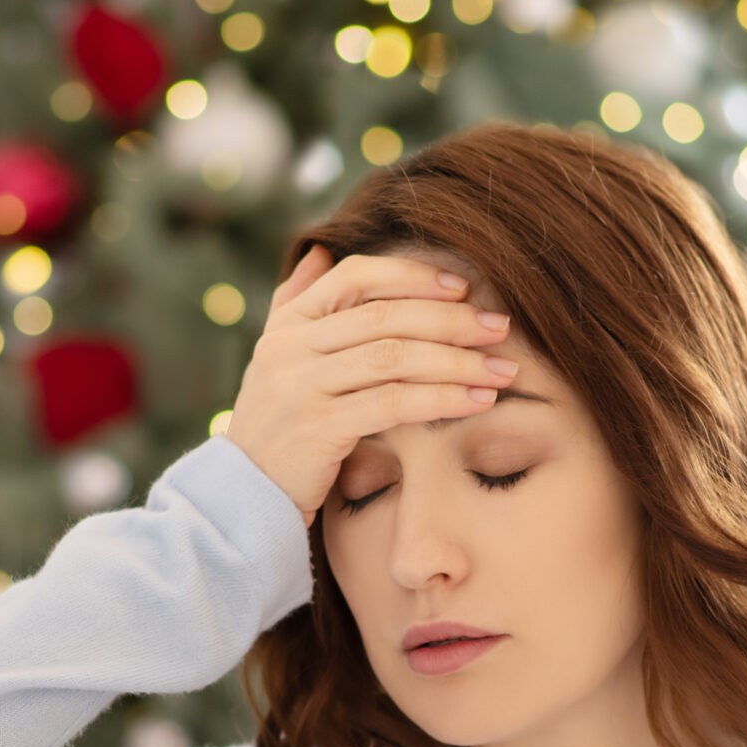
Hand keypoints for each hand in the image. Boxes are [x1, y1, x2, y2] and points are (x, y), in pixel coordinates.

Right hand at [223, 245, 520, 525]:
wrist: (245, 495)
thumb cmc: (276, 426)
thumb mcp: (278, 358)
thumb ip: (296, 302)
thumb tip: (320, 251)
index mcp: (287, 323)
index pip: (356, 277)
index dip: (413, 276)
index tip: (462, 287)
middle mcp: (291, 347)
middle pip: (385, 317)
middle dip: (450, 319)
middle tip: (499, 327)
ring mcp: (302, 386)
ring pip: (394, 358)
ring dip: (457, 361)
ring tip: (502, 370)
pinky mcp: (320, 428)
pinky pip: (394, 404)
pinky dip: (442, 399)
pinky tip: (477, 401)